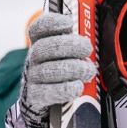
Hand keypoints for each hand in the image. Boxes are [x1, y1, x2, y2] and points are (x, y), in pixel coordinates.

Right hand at [20, 12, 95, 127]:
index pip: (38, 28)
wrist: (47, 105)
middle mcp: (33, 59)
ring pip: (49, 69)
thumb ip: (76, 46)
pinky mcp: (35, 97)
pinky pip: (47, 92)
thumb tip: (94, 37)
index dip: (52, 23)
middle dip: (69, 46)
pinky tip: (77, 87)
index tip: (69, 23)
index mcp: (41, 44)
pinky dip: (64, 89)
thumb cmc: (62, 74)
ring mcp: (32, 78)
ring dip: (72, 68)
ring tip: (88, 71)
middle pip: (45, 47)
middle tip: (87, 49)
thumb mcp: (66, 56)